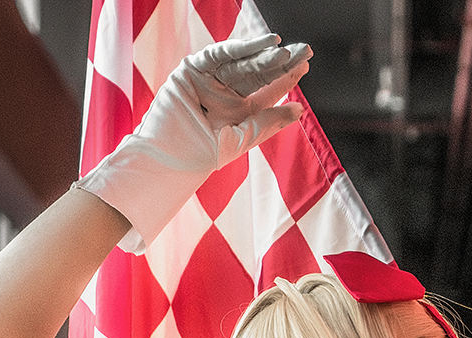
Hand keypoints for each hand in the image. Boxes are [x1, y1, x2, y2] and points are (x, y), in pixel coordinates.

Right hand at [78, 34, 310, 251]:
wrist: (167, 160)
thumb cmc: (199, 159)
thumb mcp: (240, 140)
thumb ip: (266, 124)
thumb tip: (299, 110)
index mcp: (236, 113)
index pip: (265, 92)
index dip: (285, 80)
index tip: (305, 67)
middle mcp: (224, 94)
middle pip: (257, 74)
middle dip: (280, 63)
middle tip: (305, 51)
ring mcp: (208, 79)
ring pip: (242, 63)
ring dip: (265, 56)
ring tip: (287, 51)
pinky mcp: (193, 69)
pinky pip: (222, 53)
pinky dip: (243, 47)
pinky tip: (266, 43)